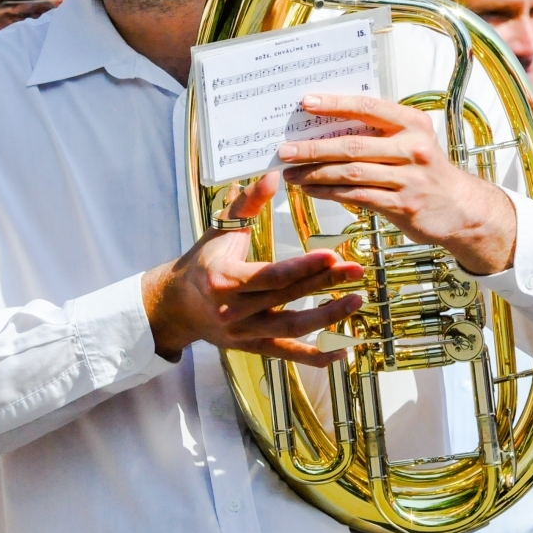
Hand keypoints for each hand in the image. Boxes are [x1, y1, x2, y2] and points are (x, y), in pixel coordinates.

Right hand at [142, 172, 363, 366]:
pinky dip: (315, 357)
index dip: (303, 267)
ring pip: (291, 328)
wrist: (176, 305)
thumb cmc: (203, 262)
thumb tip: (273, 176)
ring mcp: (243, 333)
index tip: (332, 255)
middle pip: (286, 297)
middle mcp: (233, 310)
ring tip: (355, 301)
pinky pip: (287, 354)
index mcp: (224, 279)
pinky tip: (341, 352)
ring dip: (327, 317)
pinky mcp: (252, 347)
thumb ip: (247, 202)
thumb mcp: (220, 229)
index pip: (270, 275)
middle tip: (354, 269)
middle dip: (324, 282)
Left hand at [277, 94, 516, 275]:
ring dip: (315, 173)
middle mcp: (412, 148)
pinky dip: (329, 193)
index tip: (306, 102)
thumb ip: (380, 132)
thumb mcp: (413, 142)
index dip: (335, 104)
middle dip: (314, 147)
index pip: (367, 107)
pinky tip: (311, 190)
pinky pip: (357, 196)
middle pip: (353, 145)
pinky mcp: (402, 205)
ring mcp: (408, 178)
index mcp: (412, 123)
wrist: (462, 208)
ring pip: (350, 173)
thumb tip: (328, 125)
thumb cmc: (428, 171)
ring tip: (291, 173)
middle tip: (285, 149)